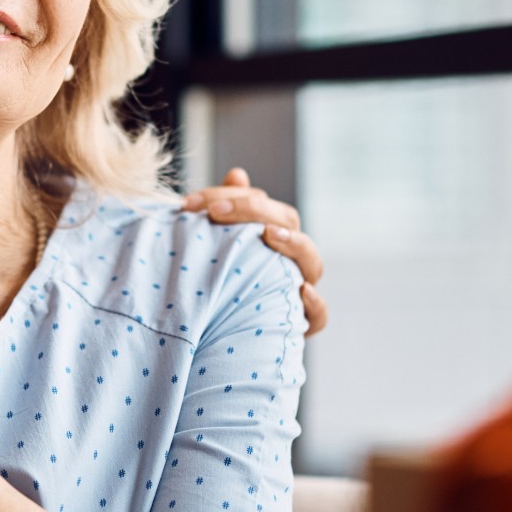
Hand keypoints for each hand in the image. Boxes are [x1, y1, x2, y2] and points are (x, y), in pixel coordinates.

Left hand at [182, 167, 328, 335]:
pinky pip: (319, 316)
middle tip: (216, 212)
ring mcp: (296, 289)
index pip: (263, 204)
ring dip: (293, 244)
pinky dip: (316, 303)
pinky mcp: (298, 324)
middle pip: (288, 222)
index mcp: (270, 235)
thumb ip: (225, 209)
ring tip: (268, 234)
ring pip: (312, 263)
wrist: (212, 337)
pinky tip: (301, 290)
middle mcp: (288, 259)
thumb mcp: (215, 245)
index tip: (191, 202)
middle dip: (252, 210)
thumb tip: (238, 174)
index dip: (231, 196)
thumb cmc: (216, 281)